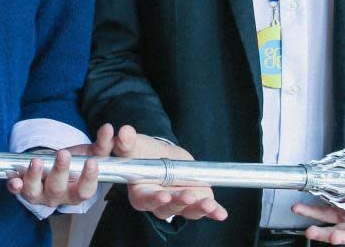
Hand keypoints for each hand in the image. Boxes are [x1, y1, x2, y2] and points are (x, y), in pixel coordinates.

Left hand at [6, 122, 113, 206]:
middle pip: (58, 190)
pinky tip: (13, 178)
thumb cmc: (76, 163)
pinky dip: (14, 185)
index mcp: (77, 190)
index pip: (85, 190)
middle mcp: (58, 196)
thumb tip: (109, 129)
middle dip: (60, 172)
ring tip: (37, 161)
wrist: (54, 165)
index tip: (92, 163)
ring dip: (34, 177)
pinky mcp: (24, 188)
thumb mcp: (91, 153)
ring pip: (35, 192)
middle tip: (63, 154)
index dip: (89, 179)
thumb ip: (104, 144)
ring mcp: (40, 194)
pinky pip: (17, 190)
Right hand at [112, 124, 227, 221]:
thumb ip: (127, 142)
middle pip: (167, 209)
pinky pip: (204, 210)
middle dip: (178, 203)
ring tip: (207, 203)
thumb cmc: (144, 153)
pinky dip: (213, 212)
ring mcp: (178, 204)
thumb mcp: (134, 146)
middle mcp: (159, 203)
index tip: (163, 195)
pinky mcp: (195, 202)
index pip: (144, 200)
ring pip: (187, 211)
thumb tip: (124, 131)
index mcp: (140, 191)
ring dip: (197, 209)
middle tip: (187, 195)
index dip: (154, 200)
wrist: (163, 154)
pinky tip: (221, 213)